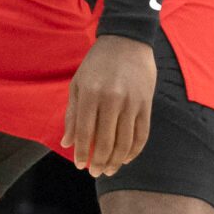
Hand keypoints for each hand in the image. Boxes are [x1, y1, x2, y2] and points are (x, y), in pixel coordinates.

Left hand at [63, 35, 155, 177]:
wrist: (127, 41)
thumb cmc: (96, 63)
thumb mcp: (78, 84)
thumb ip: (72, 115)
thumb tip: (67, 143)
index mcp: (91, 94)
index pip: (86, 132)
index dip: (82, 152)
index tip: (80, 165)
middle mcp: (112, 99)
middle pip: (106, 141)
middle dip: (99, 162)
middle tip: (94, 172)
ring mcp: (132, 102)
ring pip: (125, 142)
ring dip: (116, 161)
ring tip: (109, 170)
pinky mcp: (146, 104)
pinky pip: (142, 134)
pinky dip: (134, 151)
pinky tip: (125, 158)